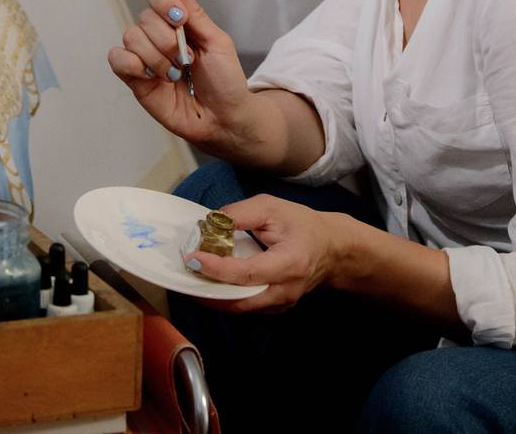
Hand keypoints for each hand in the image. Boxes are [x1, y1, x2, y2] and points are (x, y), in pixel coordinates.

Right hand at [107, 0, 256, 152]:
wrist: (224, 118)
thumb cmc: (225, 80)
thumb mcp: (217, 41)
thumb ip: (196, 12)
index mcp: (178, 21)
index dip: (164, 0)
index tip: (181, 18)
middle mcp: (157, 35)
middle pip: (144, 17)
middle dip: (168, 39)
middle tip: (188, 59)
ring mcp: (144, 57)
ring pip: (131, 37)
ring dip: (157, 57)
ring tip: (176, 74)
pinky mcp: (134, 79)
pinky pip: (117, 59)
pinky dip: (133, 64)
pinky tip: (153, 77)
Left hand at [183, 194, 362, 312]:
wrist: (331, 249)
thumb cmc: (302, 225)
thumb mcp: (272, 207)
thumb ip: (241, 214)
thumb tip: (211, 223)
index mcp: (289, 263)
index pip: (247, 273)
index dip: (218, 268)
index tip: (193, 257)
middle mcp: (286, 290)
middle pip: (240, 300)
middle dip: (208, 291)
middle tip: (184, 274)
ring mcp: (282, 304)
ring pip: (240, 308)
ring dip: (214, 296)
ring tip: (191, 279)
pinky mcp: (276, 308)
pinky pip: (246, 307)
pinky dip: (226, 298)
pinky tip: (210, 284)